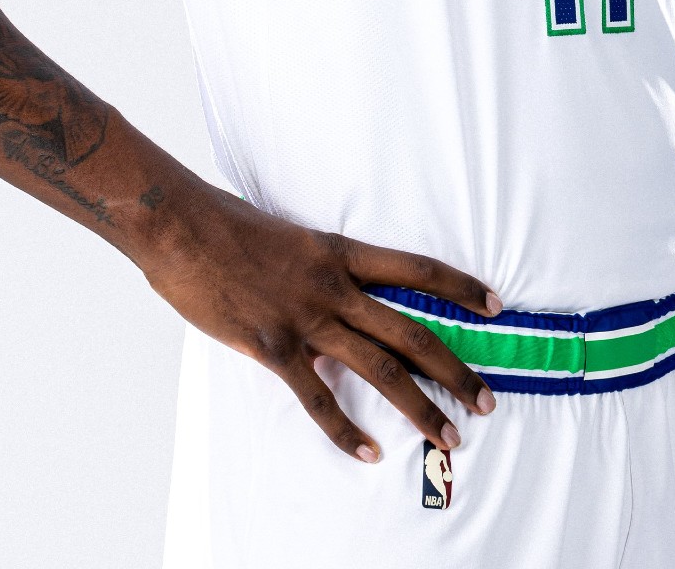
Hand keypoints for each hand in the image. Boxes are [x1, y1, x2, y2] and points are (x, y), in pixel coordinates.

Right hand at [142, 183, 500, 461]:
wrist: (180, 224)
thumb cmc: (225, 222)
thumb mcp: (287, 236)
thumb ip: (315, 266)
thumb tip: (331, 294)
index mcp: (340, 251)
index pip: (416, 269)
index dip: (460, 287)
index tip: (495, 305)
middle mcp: (333, 286)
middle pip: (411, 332)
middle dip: (455, 370)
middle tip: (487, 400)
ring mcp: (305, 318)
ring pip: (379, 370)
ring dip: (420, 407)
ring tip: (449, 435)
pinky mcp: (273, 347)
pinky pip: (318, 399)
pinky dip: (344, 430)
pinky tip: (369, 451)